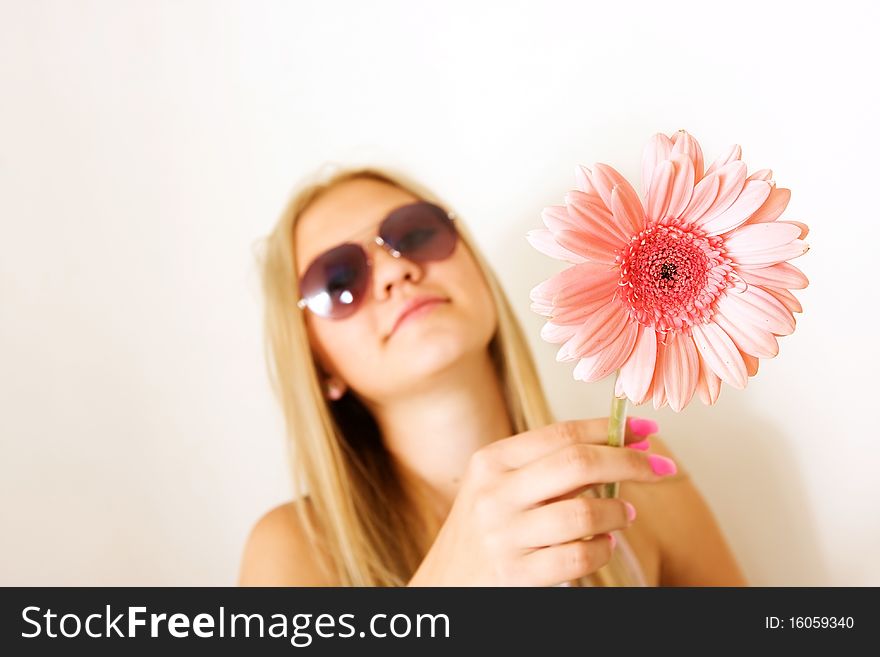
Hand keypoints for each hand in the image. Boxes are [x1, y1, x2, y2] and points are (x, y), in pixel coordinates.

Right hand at [407, 417, 671, 585]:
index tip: (648, 428)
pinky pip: (580, 557)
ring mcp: (504, 535)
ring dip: (617, 513)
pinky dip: (603, 549)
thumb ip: (545, 466)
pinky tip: (603, 545)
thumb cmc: (484, 529)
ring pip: (584, 513)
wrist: (446, 583)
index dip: (611, 429)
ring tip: (623, 515)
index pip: (562, 433)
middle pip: (578, 463)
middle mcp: (495, 494)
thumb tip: (617, 443)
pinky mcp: (516, 575)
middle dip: (630, 461)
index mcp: (492, 461)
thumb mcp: (499, 487)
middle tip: (660, 468)